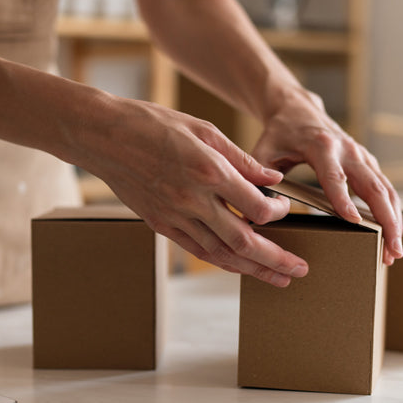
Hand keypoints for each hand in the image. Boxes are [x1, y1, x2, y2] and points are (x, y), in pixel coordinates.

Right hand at [79, 97, 309, 286]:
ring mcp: (175, 216)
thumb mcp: (204, 129)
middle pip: (244, 241)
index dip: (279, 213)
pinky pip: (198, 250)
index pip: (257, 207)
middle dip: (276, 259)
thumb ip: (242, 159)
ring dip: (253, 269)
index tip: (285, 210)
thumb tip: (273, 180)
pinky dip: (223, 262)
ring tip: (278, 278)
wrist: (102, 136)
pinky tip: (240, 268)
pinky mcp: (161, 224)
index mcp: (209, 171)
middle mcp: (193, 200)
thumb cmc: (152, 124)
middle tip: (299, 270)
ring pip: (222, 253)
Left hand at [251, 86, 402, 264]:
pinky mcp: (368, 163)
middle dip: (384, 219)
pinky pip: (386, 189)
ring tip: (394, 252)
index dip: (344, 199)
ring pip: (386, 190)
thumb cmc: (280, 133)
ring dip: (394, 221)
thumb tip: (258, 210)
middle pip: (373, 186)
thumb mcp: (263, 149)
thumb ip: (259, 177)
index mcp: (322, 146)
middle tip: (389, 250)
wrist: (298, 110)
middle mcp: (348, 150)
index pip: (335, 176)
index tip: (354, 221)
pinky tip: (393, 235)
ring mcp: (362, 156)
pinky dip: (392, 212)